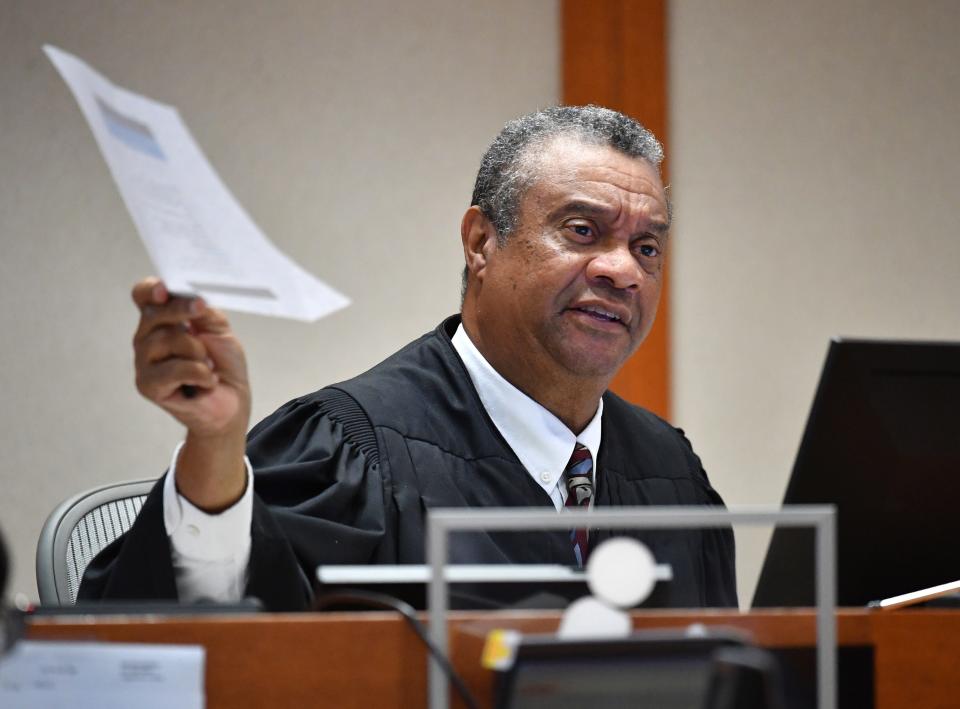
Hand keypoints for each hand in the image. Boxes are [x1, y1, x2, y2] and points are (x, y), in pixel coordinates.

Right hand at [132, 277, 250, 438]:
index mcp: (161, 320)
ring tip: (209, 365)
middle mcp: (147, 338)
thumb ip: (202, 311)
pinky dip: (200, 373)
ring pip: (167, 340)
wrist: (231, 402)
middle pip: (153, 314)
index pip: (143, 296)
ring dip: (198, 351)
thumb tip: (191, 298)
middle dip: (182, 312)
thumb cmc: (223, 365)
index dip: (150, 289)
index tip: (164, 289)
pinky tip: (207, 381)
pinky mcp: (148, 385)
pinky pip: (175, 369)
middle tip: (202, 313)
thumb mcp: (218, 329)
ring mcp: (144, 362)